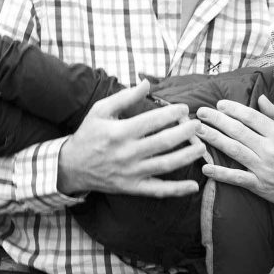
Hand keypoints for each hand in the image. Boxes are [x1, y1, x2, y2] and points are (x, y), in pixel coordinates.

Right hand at [58, 80, 205, 196]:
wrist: (71, 167)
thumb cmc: (89, 134)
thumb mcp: (100, 110)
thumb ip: (125, 97)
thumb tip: (147, 83)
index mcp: (119, 132)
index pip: (151, 121)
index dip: (171, 114)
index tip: (184, 107)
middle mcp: (127, 153)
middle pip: (163, 142)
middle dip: (185, 132)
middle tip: (198, 124)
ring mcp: (131, 173)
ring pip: (165, 165)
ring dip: (187, 156)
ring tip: (202, 147)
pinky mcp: (133, 187)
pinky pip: (158, 190)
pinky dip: (177, 190)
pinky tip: (194, 186)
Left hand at [195, 96, 273, 237]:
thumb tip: (260, 99)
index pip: (251, 117)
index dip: (233, 109)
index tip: (219, 104)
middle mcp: (270, 148)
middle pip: (237, 130)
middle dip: (216, 120)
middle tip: (200, 112)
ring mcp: (263, 167)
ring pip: (233, 150)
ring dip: (213, 139)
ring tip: (198, 131)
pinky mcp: (260, 185)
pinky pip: (236, 178)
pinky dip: (220, 173)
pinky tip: (205, 167)